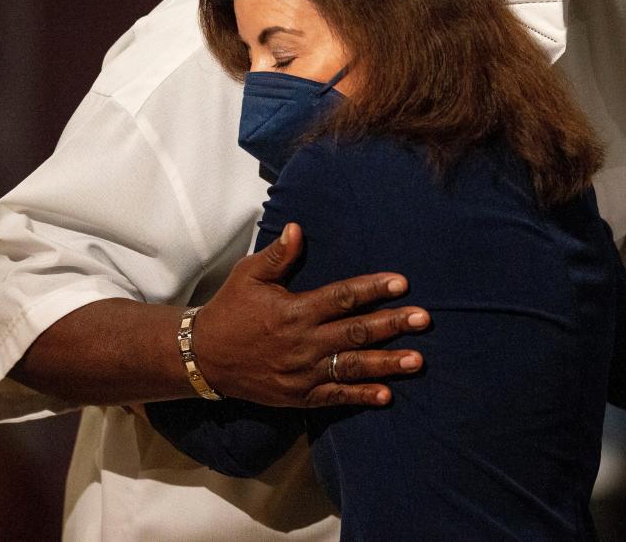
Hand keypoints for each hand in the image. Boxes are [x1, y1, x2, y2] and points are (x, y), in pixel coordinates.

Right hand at [191, 222, 428, 407]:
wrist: (202, 358)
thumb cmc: (229, 310)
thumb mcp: (248, 276)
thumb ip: (277, 256)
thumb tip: (297, 228)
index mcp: (294, 310)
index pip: (341, 297)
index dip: (372, 289)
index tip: (401, 282)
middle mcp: (302, 342)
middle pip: (355, 332)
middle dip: (392, 324)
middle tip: (423, 318)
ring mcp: (302, 373)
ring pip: (351, 367)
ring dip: (386, 363)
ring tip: (417, 360)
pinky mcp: (298, 395)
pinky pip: (334, 396)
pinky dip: (361, 396)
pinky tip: (387, 394)